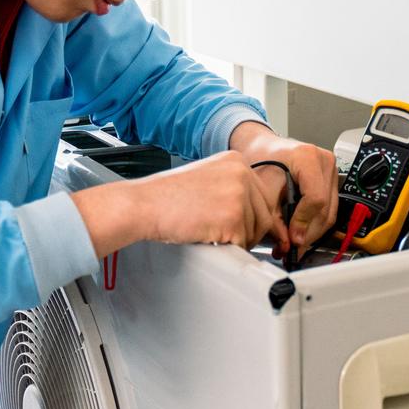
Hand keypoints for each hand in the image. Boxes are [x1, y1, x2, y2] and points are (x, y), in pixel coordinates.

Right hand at [98, 151, 288, 250]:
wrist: (144, 204)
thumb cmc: (167, 197)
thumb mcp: (208, 179)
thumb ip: (234, 188)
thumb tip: (258, 212)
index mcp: (236, 161)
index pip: (263, 195)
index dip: (251, 215)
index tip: (238, 223)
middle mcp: (242, 173)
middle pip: (264, 214)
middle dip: (248, 230)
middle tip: (223, 234)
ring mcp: (239, 195)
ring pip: (256, 231)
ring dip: (238, 240)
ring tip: (211, 234)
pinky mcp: (232, 218)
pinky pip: (244, 243)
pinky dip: (229, 248)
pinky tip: (208, 238)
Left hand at [229, 122, 339, 254]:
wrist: (264, 148)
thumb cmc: (261, 159)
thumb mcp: (263, 190)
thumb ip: (275, 219)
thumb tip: (288, 244)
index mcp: (307, 157)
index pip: (315, 198)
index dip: (304, 222)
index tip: (293, 238)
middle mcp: (324, 161)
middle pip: (325, 209)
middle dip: (308, 234)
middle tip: (293, 249)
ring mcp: (332, 170)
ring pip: (330, 213)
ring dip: (313, 233)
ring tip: (295, 245)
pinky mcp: (332, 180)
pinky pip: (329, 209)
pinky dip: (315, 224)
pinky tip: (301, 233)